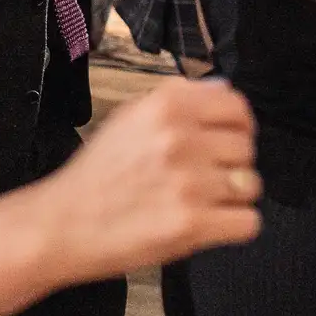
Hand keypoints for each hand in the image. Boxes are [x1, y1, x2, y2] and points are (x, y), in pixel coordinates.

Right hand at [35, 78, 260, 284]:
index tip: (226, 138)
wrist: (64, 222)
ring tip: (197, 201)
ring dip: (230, 197)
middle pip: (247, 148)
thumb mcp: (127, 118)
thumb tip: (223, 89)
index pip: (236, 106)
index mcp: (165, 106)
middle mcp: (180, 139)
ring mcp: (189, 183)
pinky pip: (248, 222)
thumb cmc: (96, 174)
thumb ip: (176, 99)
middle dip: (229, 164)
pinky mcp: (193, 224)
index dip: (237, 124)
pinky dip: (230, 226)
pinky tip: (202, 222)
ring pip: (250, 186)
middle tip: (198, 176)